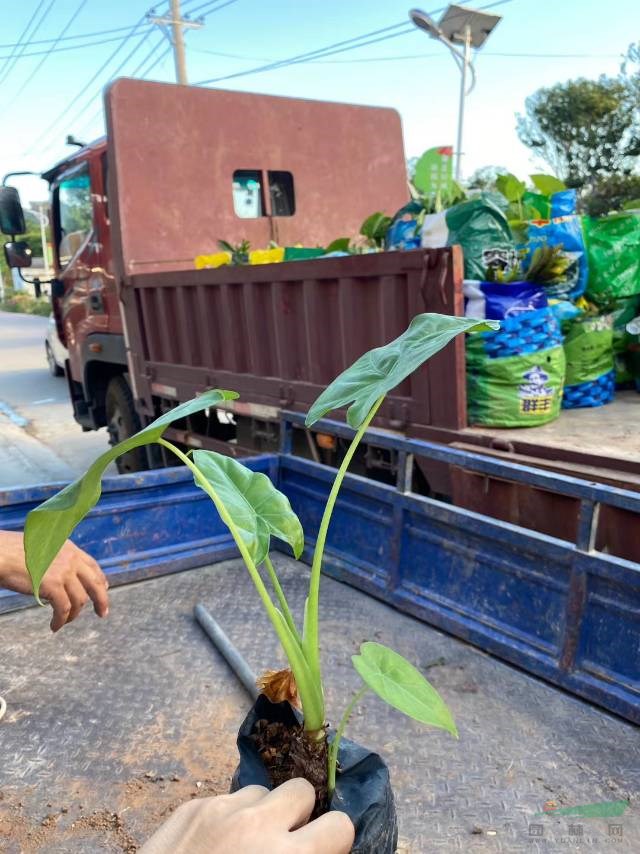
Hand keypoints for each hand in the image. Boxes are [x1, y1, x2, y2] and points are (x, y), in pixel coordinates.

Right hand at [0, 531, 108, 631]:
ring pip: (80, 600)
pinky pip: (64, 609)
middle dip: (101, 600)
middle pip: (95, 583)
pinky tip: (54, 626)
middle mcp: (71, 559)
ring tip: (64, 621)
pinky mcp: (53, 586)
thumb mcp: (44, 549)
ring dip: (73, 615)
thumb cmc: (14, 552)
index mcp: (70, 549)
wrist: (2, 554)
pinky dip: (60, 620)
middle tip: (102, 613)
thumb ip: (57, 559)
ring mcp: (64, 572)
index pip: (92, 566)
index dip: (100, 580)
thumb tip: (62, 576)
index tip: (104, 590)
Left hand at [140, 778, 354, 853]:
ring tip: (243, 845)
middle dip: (297, 815)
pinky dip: (226, 819)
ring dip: (260, 813)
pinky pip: (226, 799)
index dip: (331, 841)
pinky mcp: (192, 807)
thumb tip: (314, 852)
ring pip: (261, 791)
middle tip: (282, 843)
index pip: (339, 825)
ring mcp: (222, 810)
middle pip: (301, 790)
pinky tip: (211, 847)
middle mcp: (258, 826)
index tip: (319, 852)